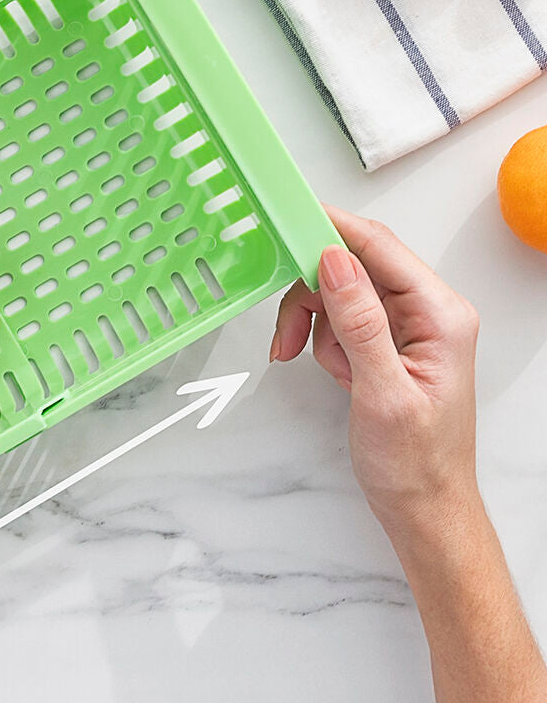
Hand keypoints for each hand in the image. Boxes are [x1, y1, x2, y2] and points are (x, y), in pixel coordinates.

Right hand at [271, 206, 480, 537]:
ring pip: (338, 288)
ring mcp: (406, 324)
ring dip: (313, 320)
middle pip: (352, 264)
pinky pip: (339, 314)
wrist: (422, 507)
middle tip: (288, 328)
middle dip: (311, 292)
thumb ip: (360, 322)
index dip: (330, 228)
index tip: (287, 220)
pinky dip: (320, 337)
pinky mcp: (385, 338)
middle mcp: (427, 311)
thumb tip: (334, 260)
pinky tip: (332, 370)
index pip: (379, 246)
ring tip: (304, 357)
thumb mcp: (383, 394)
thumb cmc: (415, 464)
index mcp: (440, 315)